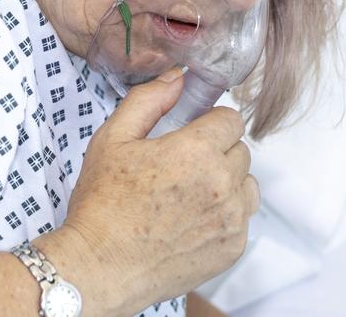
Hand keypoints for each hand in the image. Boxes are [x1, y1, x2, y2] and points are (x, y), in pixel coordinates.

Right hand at [55, 68, 258, 315]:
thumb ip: (149, 101)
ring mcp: (231, 219)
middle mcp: (223, 184)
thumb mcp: (113, 139)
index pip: (231, 120)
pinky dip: (226, 214)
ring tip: (192, 194)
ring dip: (228, 182)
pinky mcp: (232, 246)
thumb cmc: (102, 205)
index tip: (194, 134)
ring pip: (247, 184)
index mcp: (197, 151)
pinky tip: (193, 221)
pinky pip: (243, 217)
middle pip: (240, 150)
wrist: (98, 267)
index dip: (211, 123)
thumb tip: (177, 78)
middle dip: (217, 151)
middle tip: (184, 167)